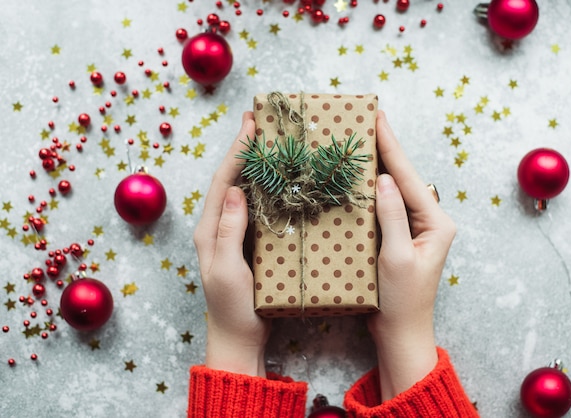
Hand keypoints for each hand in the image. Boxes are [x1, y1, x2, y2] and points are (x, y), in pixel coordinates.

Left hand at [193, 112, 270, 376]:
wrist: (238, 339)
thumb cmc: (231, 309)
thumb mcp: (228, 270)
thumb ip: (229, 230)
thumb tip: (236, 189)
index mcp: (208, 230)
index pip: (222, 182)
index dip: (236, 152)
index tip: (251, 125)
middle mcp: (217, 227)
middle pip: (230, 180)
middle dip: (244, 151)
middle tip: (260, 123)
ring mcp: (232, 235)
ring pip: (243, 192)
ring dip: (255, 166)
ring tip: (270, 143)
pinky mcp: (248, 244)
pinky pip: (255, 209)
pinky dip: (266, 190)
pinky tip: (280, 182)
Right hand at [369, 111, 456, 400]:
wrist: (400, 333)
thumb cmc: (402, 301)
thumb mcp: (397, 258)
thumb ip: (392, 217)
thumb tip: (384, 179)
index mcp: (436, 223)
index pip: (408, 178)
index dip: (391, 147)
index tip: (378, 118)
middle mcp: (429, 220)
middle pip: (402, 178)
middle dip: (385, 149)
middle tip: (367, 120)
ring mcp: (414, 228)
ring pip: (393, 190)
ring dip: (377, 166)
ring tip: (360, 140)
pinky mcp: (399, 236)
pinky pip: (385, 206)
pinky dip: (371, 190)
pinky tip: (358, 176)